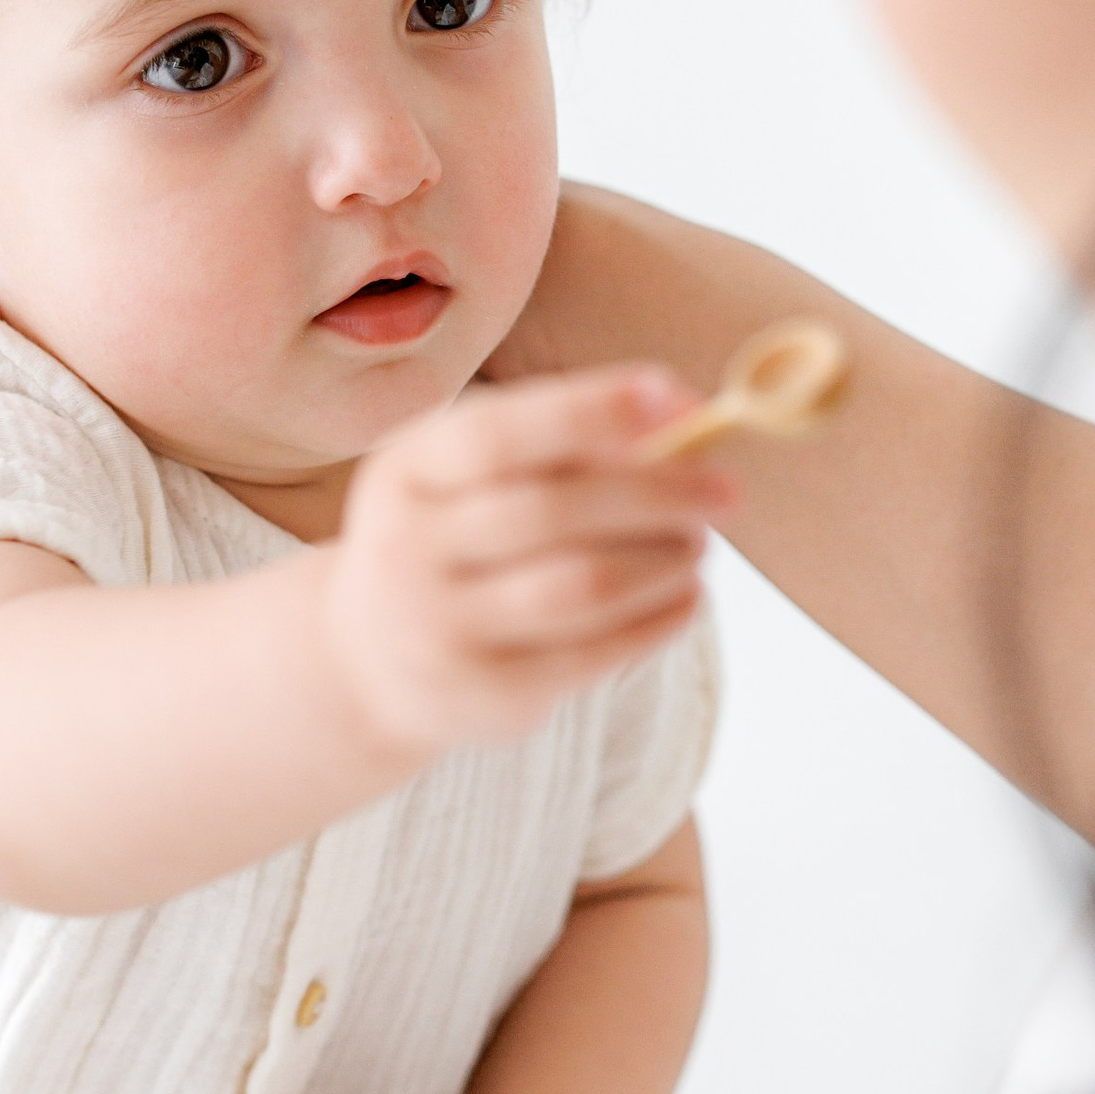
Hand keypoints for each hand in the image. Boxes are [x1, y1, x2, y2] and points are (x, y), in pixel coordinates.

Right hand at [315, 364, 730, 763]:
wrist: (371, 660)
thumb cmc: (453, 538)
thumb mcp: (468, 477)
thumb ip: (557, 444)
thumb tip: (682, 414)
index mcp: (406, 471)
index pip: (499, 435)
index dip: (591, 411)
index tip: (678, 400)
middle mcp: (406, 549)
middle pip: (553, 511)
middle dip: (657, 494)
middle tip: (724, 490)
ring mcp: (441, 629)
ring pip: (583, 586)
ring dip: (663, 560)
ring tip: (697, 545)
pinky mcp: (487, 693)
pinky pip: (596, 652)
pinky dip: (658, 619)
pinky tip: (685, 597)